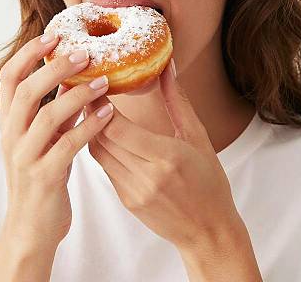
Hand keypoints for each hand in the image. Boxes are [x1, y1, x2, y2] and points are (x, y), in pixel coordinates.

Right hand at [0, 34, 113, 246]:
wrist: (30, 228)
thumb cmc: (41, 175)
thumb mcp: (41, 138)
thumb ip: (52, 109)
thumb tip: (72, 77)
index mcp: (8, 122)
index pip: (9, 78)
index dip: (28, 54)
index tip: (52, 35)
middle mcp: (11, 135)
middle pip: (27, 91)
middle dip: (55, 67)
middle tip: (85, 53)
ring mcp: (24, 157)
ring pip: (47, 116)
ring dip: (78, 94)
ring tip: (105, 80)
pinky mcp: (43, 177)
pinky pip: (67, 145)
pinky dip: (89, 125)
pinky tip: (108, 113)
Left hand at [86, 58, 242, 250]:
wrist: (209, 232)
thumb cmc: (210, 182)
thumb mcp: (198, 137)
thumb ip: (177, 101)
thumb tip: (166, 67)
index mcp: (167, 158)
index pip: (118, 128)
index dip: (102, 105)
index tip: (99, 85)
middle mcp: (146, 177)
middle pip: (102, 138)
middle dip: (92, 111)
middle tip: (90, 90)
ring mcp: (133, 192)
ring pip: (98, 152)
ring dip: (93, 128)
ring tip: (94, 107)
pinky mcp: (126, 200)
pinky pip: (105, 167)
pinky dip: (102, 147)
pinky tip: (106, 133)